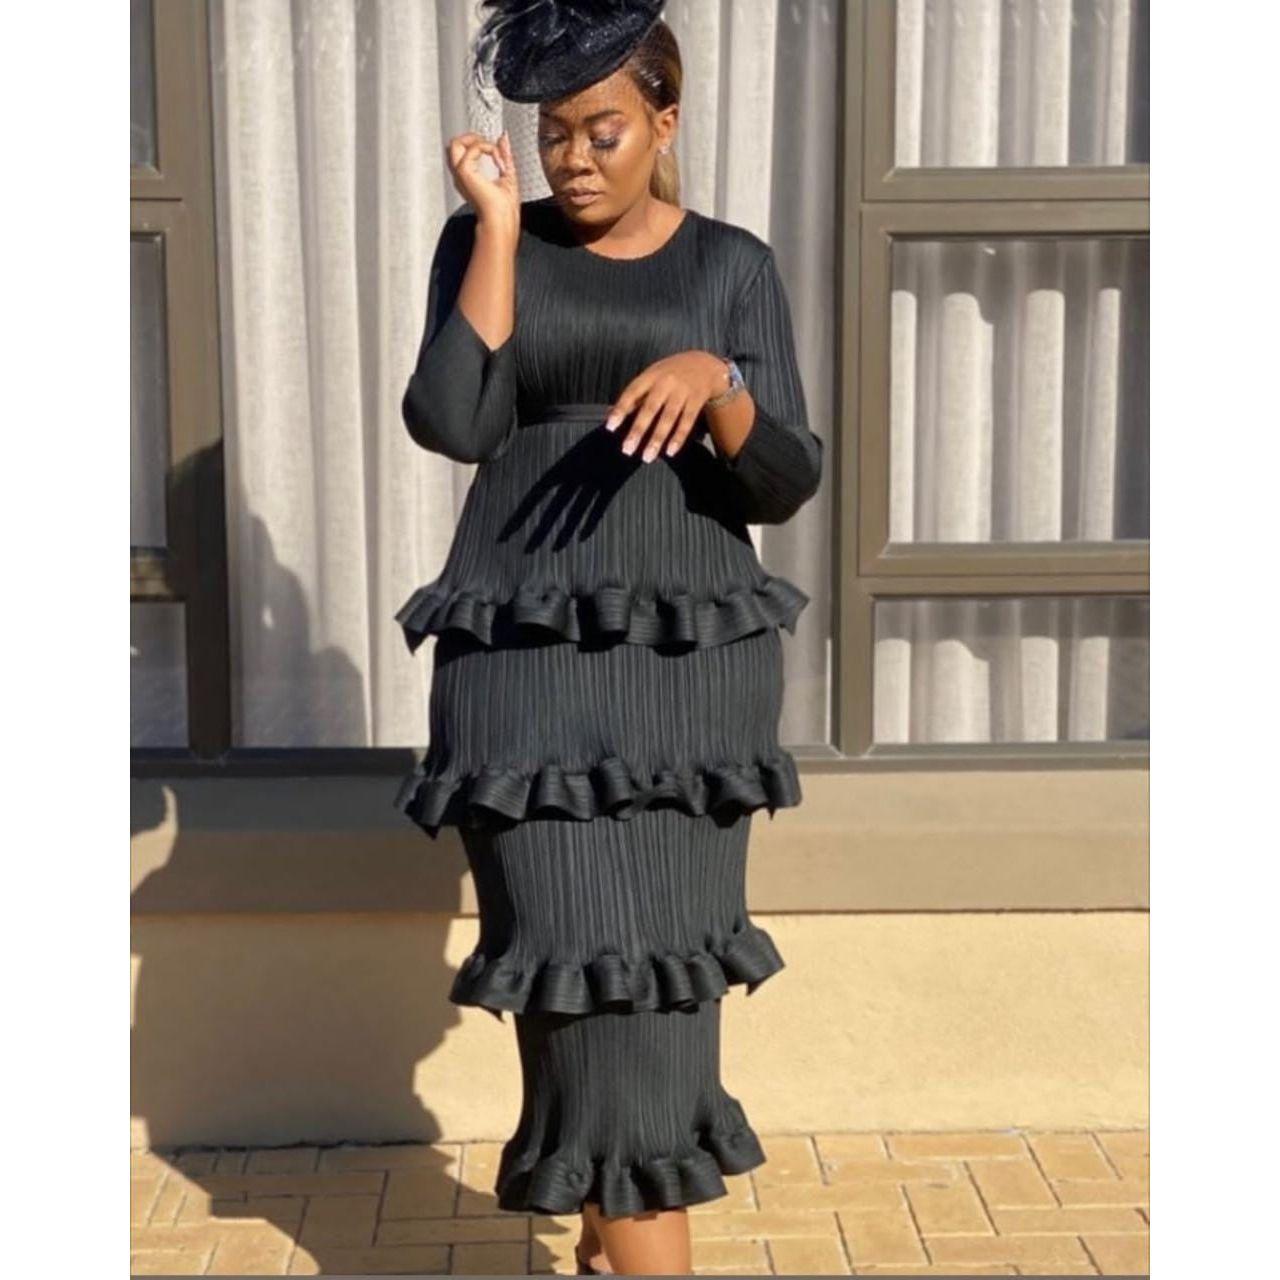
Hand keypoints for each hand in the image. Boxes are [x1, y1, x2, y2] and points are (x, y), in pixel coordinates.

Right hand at [447, 130, 519, 240]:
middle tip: (490, 146)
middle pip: (454, 144)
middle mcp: (462, 174)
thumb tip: (504, 139)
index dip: (479, 144)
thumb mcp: (508, 174)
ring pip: (456, 143)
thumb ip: (505, 155)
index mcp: (469, 176)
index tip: (498, 152)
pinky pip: (472, 148)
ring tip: (492, 150)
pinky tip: (496, 158)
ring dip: (476, 140)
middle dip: (472, 137)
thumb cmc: (504, 209)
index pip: (464, 151)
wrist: (501, 219)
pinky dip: (486, 147)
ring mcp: (461, 173)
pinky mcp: (464, 172)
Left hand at [603, 351, 729, 461]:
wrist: (704, 364)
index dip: (620, 410)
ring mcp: (682, 392)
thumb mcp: (651, 377)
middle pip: (650, 408)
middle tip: (627, 449)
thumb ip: (633, 396)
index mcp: (650, 376)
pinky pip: (687, 422)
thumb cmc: (671, 374)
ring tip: (647, 457)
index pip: (632, 393)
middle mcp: (666, 383)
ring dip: (657, 439)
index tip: (610, 427)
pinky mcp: (696, 401)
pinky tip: (670, 451)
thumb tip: (609, 413)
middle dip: (638, 430)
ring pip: (668, 418)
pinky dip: (678, 438)